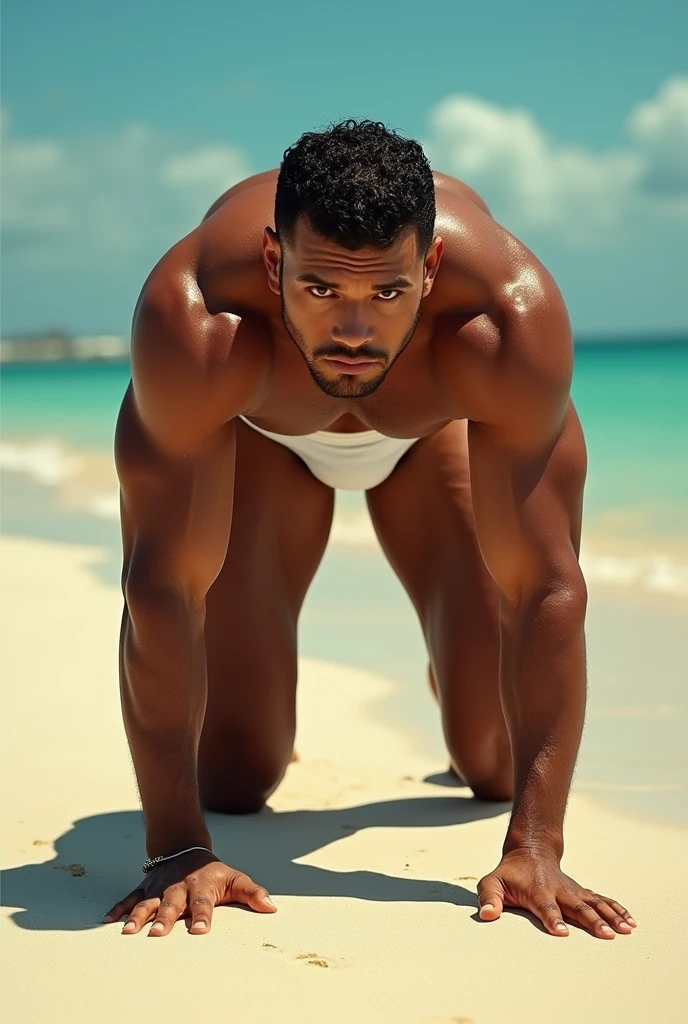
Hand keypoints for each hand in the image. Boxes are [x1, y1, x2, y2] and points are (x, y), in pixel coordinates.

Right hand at [102, 848, 275, 935]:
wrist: (186, 849)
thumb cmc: (214, 872)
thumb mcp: (235, 879)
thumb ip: (253, 893)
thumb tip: (272, 908)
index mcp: (202, 888)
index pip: (204, 904)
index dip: (202, 917)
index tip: (200, 931)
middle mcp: (178, 889)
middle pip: (171, 905)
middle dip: (164, 919)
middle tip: (156, 935)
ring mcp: (159, 888)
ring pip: (147, 903)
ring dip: (137, 916)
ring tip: (128, 931)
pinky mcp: (145, 889)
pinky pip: (129, 898)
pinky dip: (118, 908)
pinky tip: (107, 920)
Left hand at [477, 849, 636, 938]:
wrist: (530, 850)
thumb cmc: (509, 874)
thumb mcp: (492, 882)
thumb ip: (488, 898)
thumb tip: (487, 915)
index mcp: (537, 891)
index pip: (545, 907)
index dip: (553, 918)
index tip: (562, 931)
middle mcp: (558, 890)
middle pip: (576, 907)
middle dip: (591, 921)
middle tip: (605, 935)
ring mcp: (572, 891)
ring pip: (594, 904)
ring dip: (610, 917)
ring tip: (625, 931)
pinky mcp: (581, 892)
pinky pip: (601, 900)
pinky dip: (616, 909)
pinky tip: (630, 922)